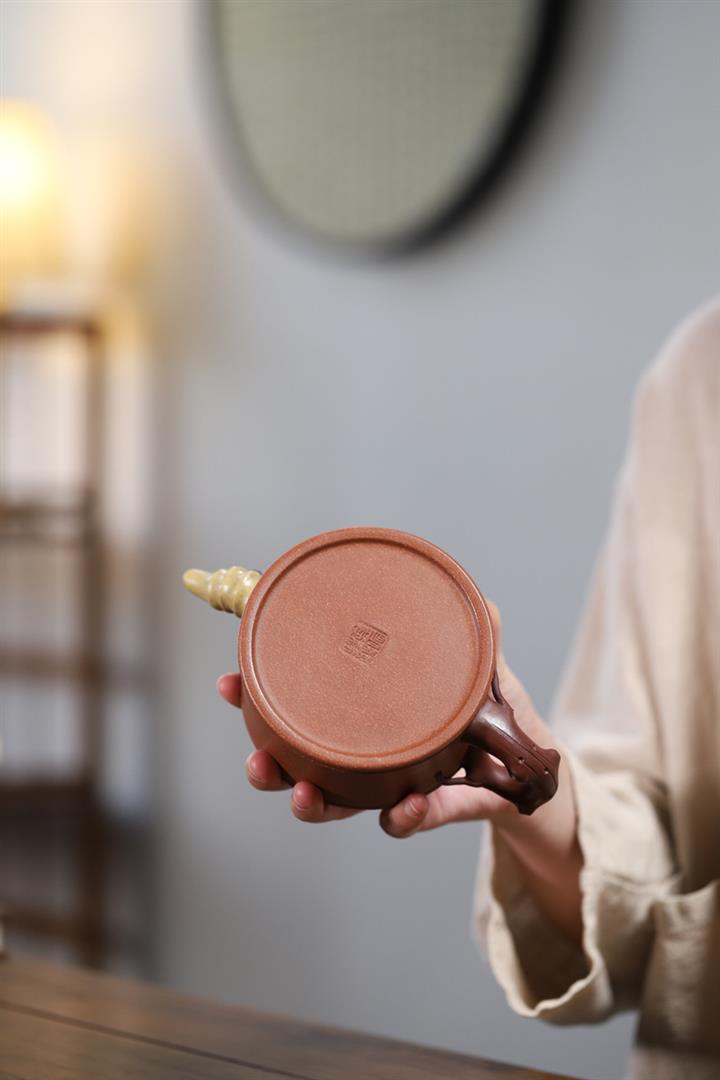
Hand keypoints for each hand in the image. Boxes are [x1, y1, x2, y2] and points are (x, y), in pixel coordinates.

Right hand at [218, 603, 558, 837]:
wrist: (537, 768)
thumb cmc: (495, 714)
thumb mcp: (482, 671)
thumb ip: (477, 640)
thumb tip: (481, 599)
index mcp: (365, 716)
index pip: (299, 709)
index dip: (256, 700)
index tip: (228, 682)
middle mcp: (369, 755)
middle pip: (300, 767)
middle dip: (268, 769)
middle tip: (256, 762)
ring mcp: (393, 786)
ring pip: (337, 805)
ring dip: (313, 805)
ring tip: (303, 796)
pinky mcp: (430, 812)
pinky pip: (406, 821)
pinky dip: (401, 818)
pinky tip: (402, 809)